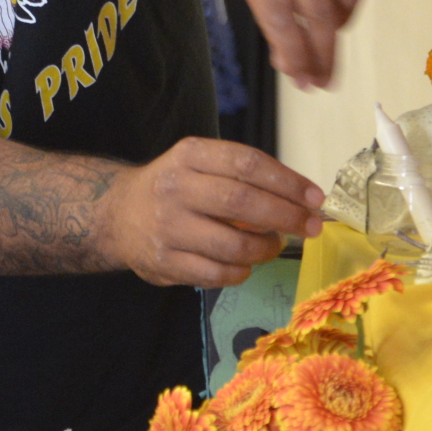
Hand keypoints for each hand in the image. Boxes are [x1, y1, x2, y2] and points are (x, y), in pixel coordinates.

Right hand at [100, 137, 323, 287]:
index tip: (315, 198)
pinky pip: (216, 274)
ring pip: (233, 244)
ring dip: (266, 248)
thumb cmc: (174, 188)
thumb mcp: (198, 163)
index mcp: (190, 155)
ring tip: (274, 245)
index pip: (247, 163)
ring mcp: (168, 227)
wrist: (116, 215)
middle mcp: (176, 188)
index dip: (287, 182)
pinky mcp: (164, 262)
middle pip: (243, 202)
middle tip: (311, 227)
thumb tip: (301, 197)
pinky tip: (246, 265)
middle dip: (286, 216)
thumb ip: (241, 174)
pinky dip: (241, 272)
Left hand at [223, 0, 368, 88]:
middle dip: (321, 53)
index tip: (301, 80)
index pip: (277, 12)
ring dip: (335, 31)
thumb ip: (265, 6)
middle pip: (315, 9)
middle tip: (322, 82)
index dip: (292, 52)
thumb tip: (289, 61)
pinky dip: (348, 4)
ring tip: (325, 47)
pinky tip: (335, 12)